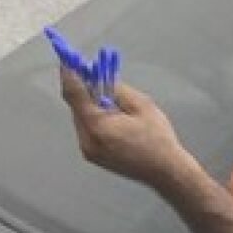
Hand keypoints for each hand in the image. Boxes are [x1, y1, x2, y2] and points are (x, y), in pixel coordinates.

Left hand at [58, 66, 189, 188]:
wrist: (166, 172)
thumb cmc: (158, 140)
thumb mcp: (143, 107)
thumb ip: (118, 90)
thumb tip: (102, 78)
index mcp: (97, 126)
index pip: (74, 94)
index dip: (69, 74)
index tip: (67, 59)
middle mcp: (87, 139)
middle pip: (76, 106)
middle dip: (82, 87)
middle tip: (90, 71)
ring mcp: (88, 150)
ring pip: (81, 118)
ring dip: (89, 103)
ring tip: (107, 94)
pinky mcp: (93, 155)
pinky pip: (87, 129)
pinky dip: (94, 117)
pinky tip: (111, 113)